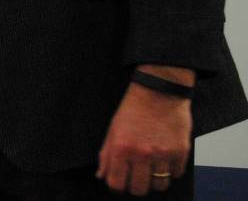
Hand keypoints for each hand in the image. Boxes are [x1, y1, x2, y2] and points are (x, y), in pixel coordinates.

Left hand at [96, 68, 192, 195]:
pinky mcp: (180, 152)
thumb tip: (101, 175)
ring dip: (155, 180)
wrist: (159, 92)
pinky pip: (176, 174)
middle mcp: (141, 153)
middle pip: (139, 190)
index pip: (116, 184)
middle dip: (136, 186)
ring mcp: (162, 154)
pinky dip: (171, 170)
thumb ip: (106, 155)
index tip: (121, 181)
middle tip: (137, 176)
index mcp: (121, 148)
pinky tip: (165, 158)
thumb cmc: (134, 109)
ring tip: (152, 167)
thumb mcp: (113, 129)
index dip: (118, 186)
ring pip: (159, 185)